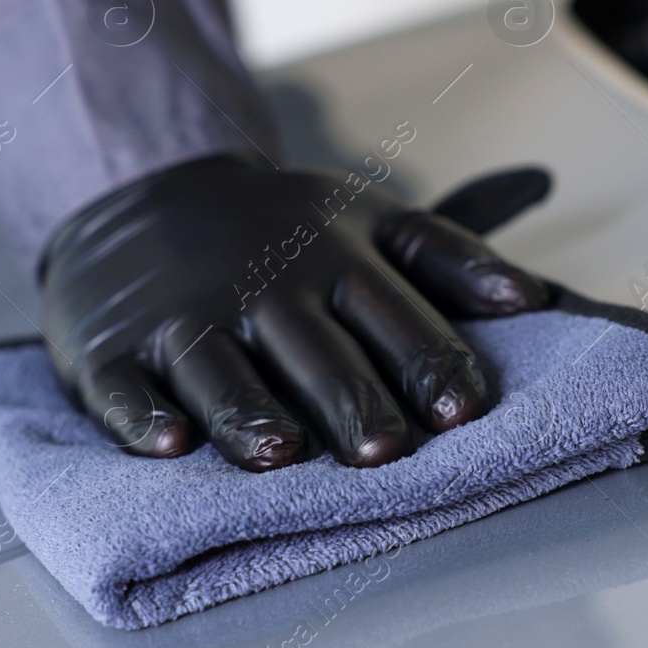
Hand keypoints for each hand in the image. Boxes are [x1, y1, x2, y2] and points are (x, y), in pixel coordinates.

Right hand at [40, 154, 551, 470]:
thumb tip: (537, 296)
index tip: (464, 410)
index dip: (427, 359)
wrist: (141, 193)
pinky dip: (143, 417)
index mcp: (330, 254)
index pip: (388, 309)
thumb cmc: (279, 232)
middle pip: (309, 348)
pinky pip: (124, 387)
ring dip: (248, 411)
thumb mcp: (365, 220)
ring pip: (216, 367)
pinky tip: (170, 445)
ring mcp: (179, 314)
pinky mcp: (110, 347)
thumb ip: (451, 254)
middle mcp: (258, 283)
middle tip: (385, 452)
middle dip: (348, 398)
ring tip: (282, 454)